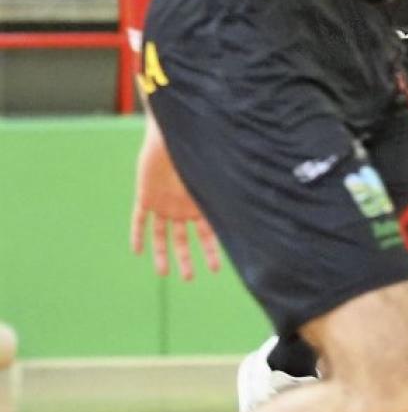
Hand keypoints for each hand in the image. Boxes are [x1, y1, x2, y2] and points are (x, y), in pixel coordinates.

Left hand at [131, 120, 221, 280]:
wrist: (172, 133)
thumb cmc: (197, 150)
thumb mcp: (214, 175)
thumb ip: (227, 189)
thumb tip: (266, 196)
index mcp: (200, 203)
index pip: (208, 234)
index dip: (212, 251)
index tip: (216, 270)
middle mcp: (182, 207)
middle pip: (183, 239)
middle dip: (187, 259)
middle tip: (189, 277)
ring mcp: (163, 203)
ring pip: (161, 235)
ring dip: (162, 253)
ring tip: (164, 273)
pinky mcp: (145, 196)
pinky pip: (139, 219)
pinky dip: (138, 234)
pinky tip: (138, 251)